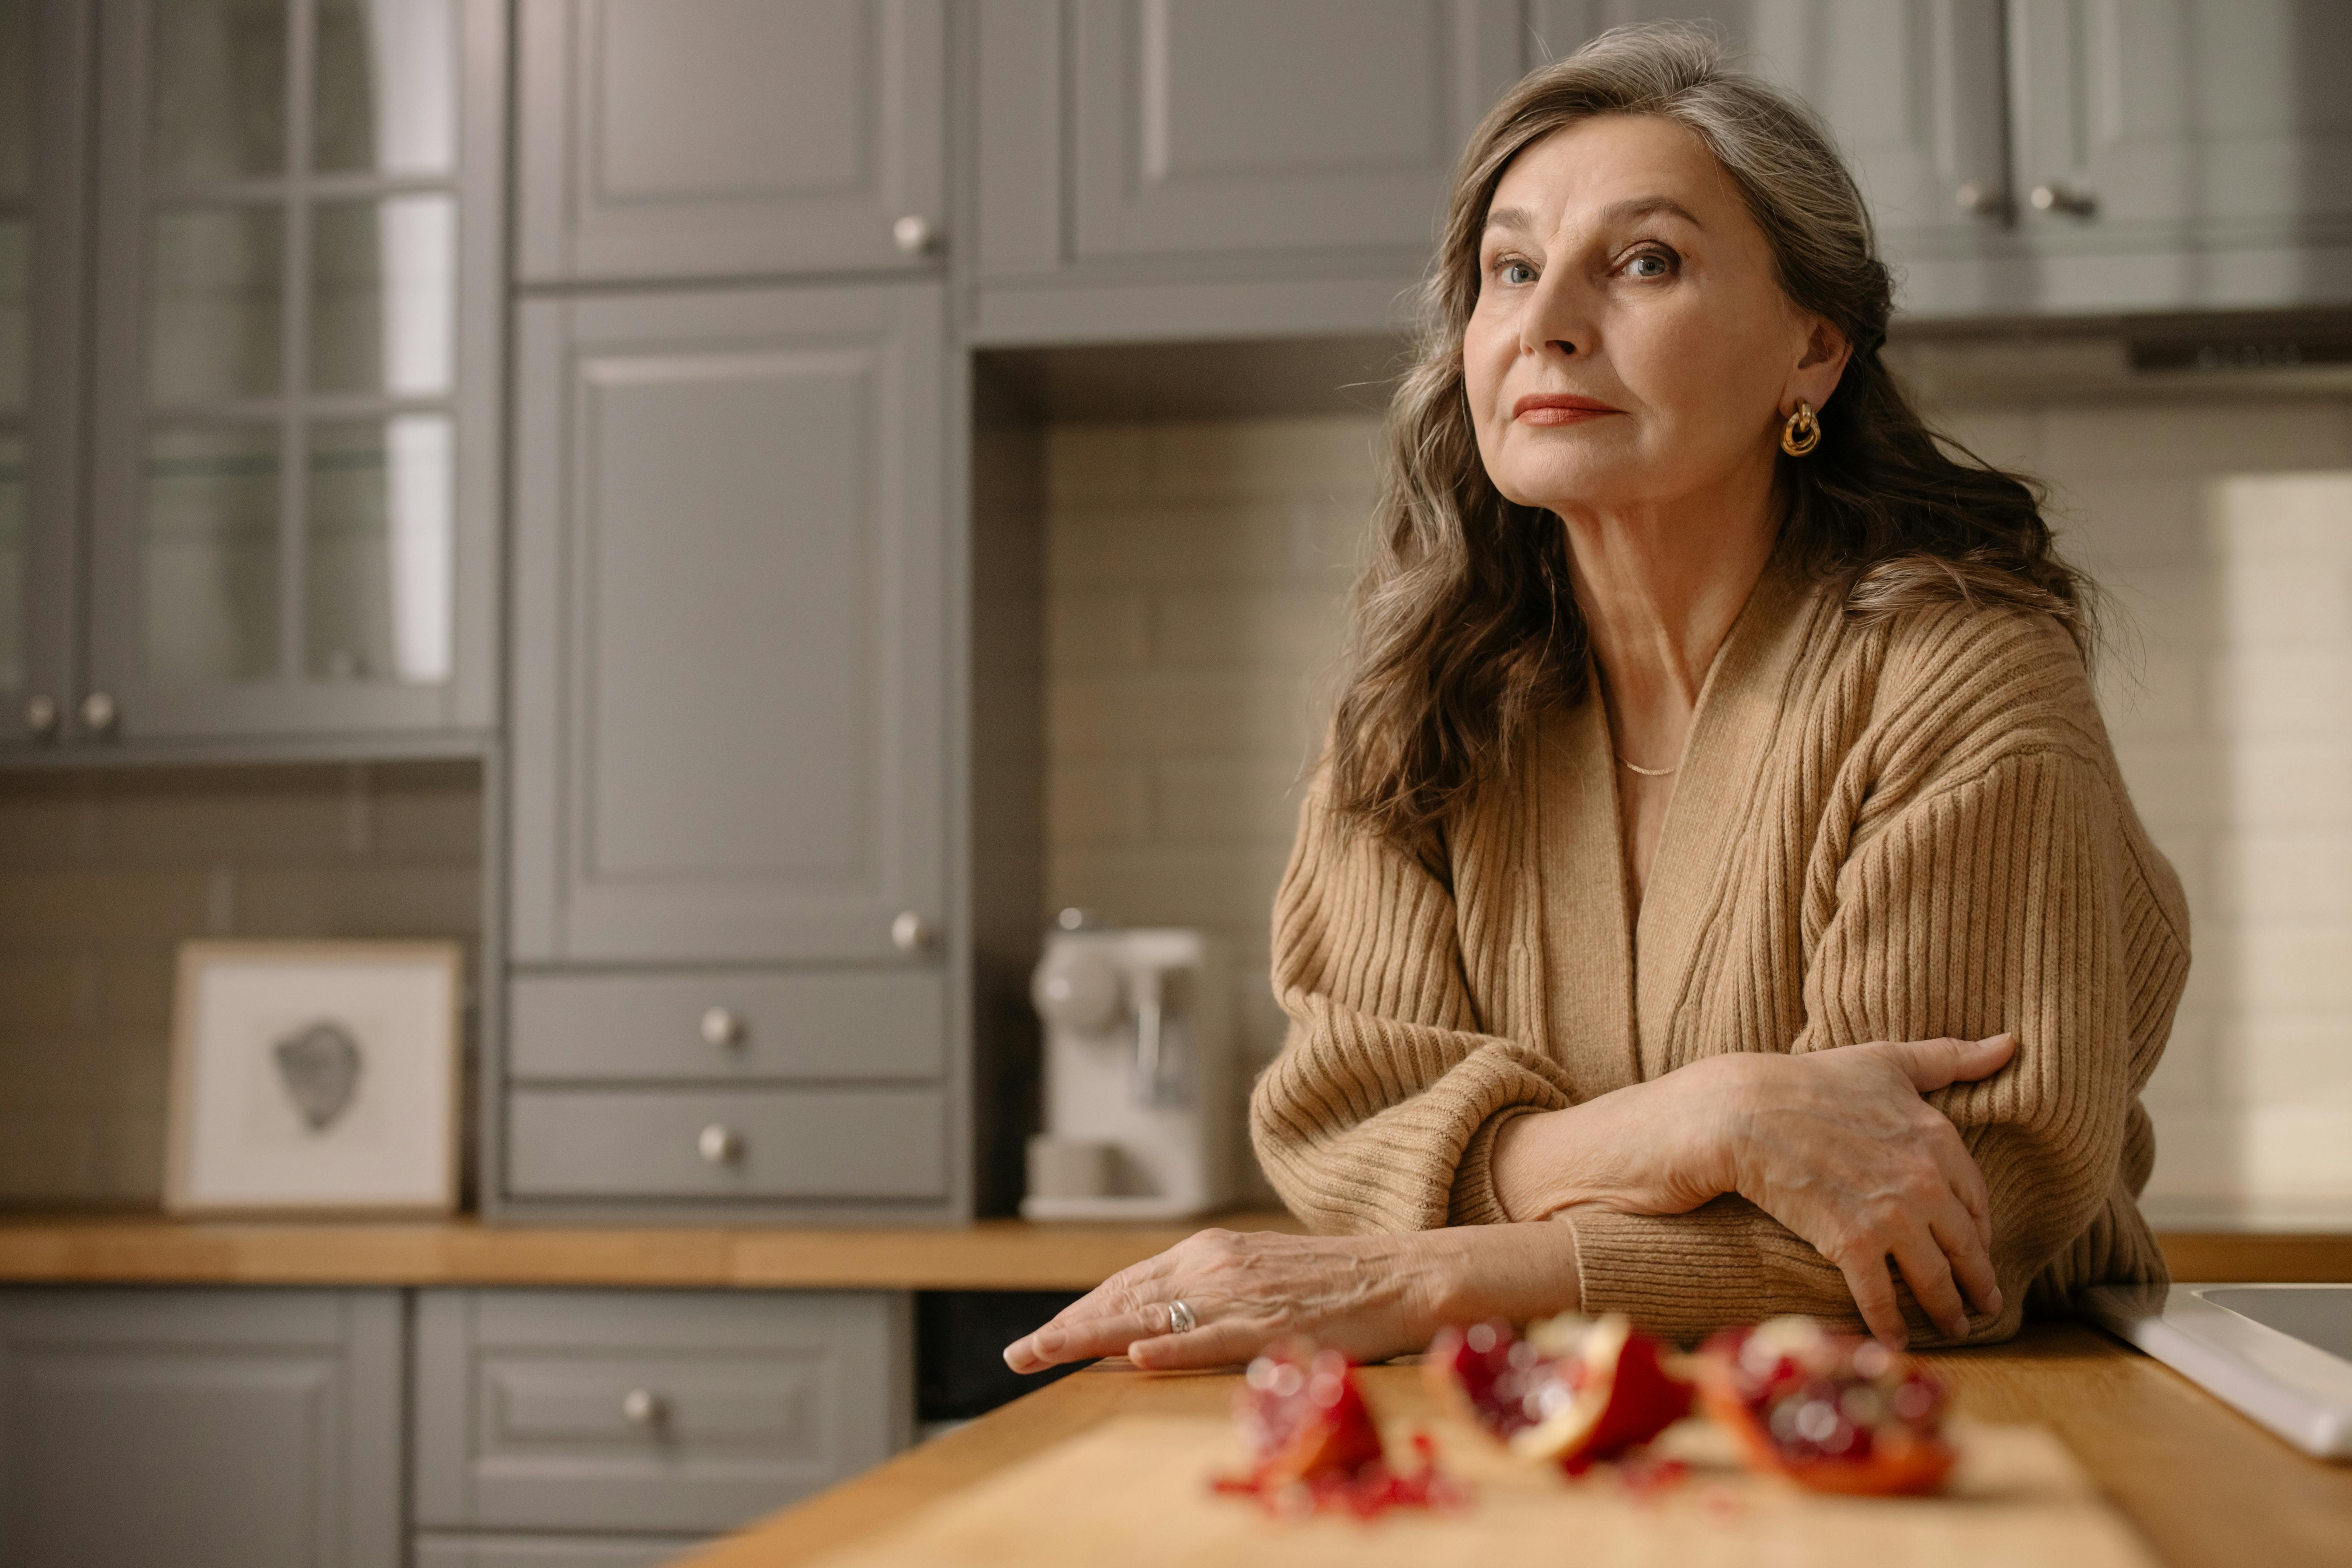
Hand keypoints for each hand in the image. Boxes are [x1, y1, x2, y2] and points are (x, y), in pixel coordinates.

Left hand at [1002, 1228, 1444, 1374]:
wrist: (1399, 1275)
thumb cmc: (1331, 1283)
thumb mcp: (1256, 1274)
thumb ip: (1206, 1294)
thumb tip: (1154, 1325)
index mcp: (1210, 1252)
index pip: (1128, 1284)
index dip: (1080, 1310)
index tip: (1041, 1335)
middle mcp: (1214, 1266)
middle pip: (1124, 1299)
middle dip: (1066, 1327)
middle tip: (1018, 1354)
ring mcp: (1240, 1296)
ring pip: (1150, 1317)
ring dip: (1091, 1336)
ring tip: (1044, 1352)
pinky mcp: (1269, 1326)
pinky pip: (1210, 1338)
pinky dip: (1170, 1346)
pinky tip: (1136, 1356)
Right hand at [1719, 1034, 2014, 1346]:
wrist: (1746, 1111)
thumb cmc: (1813, 1081)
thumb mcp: (1887, 1061)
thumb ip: (1950, 1057)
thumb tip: (2010, 1044)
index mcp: (1939, 1140)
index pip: (1977, 1200)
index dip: (1980, 1229)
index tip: (1980, 1249)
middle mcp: (1925, 1183)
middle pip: (1965, 1247)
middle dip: (1977, 1282)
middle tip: (1983, 1304)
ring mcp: (1891, 1218)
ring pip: (1933, 1279)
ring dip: (1946, 1310)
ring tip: (1953, 1327)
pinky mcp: (1851, 1245)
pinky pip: (1881, 1297)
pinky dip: (1890, 1324)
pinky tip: (1895, 1340)